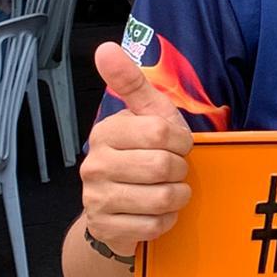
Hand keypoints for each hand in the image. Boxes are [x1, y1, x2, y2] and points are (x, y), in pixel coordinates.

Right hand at [79, 42, 192, 255]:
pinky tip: (157, 212)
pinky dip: (166, 220)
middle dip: (180, 170)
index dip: (181, 141)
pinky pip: (155, 225)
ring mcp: (96, 199)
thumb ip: (130, 82)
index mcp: (106, 132)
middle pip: (162, 166)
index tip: (178, 145)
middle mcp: (94, 165)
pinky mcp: (106, 228)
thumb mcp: (145, 115)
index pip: (160, 132)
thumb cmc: (141, 155)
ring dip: (176, 196)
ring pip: (161, 198)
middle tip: (173, 171)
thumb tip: (105, 47)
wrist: (117, 209)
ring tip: (168, 190)